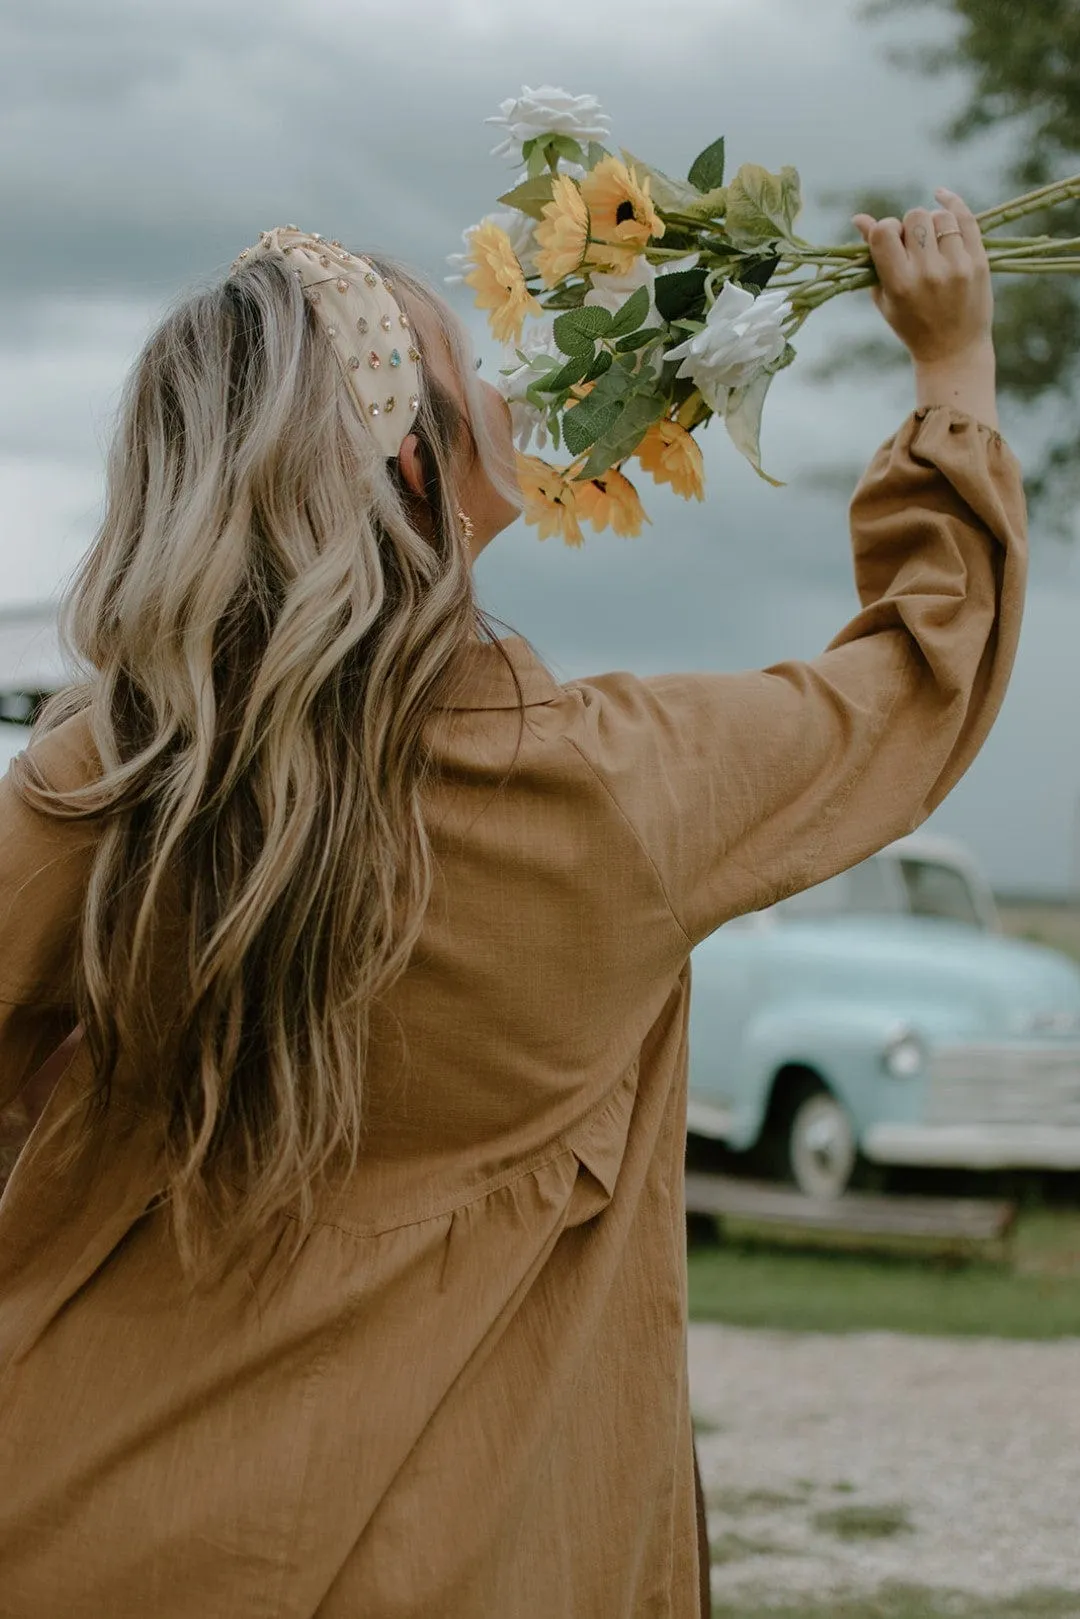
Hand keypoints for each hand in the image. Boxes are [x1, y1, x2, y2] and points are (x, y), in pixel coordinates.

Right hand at [852, 188, 993, 365]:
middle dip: (910, 226)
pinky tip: (941, 197)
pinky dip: (952, 203)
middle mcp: (928, 273)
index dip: (885, 229)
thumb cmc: (911, 325)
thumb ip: (873, 259)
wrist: (953, 351)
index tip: (890, 242)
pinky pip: (966, 218)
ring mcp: (956, 267)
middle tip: (913, 247)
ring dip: (932, 222)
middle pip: (915, 217)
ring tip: (932, 241)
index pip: (884, 232)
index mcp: (899, 284)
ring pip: (940, 215)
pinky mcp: (979, 262)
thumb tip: (860, 219)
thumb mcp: (884, 297)